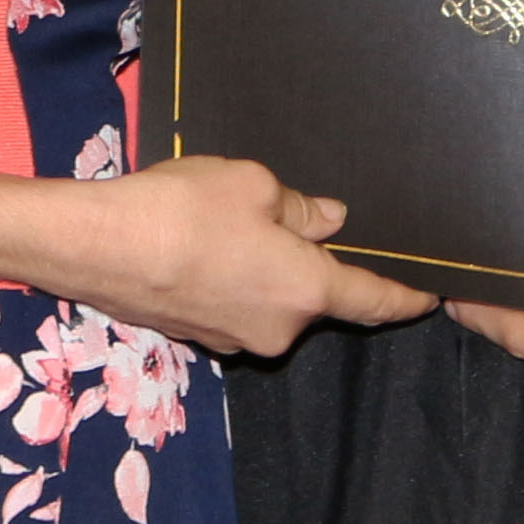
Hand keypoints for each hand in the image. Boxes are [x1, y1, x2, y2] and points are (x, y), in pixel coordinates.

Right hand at [31, 155, 435, 358]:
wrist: (94, 246)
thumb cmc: (182, 209)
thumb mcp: (253, 184)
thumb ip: (301, 208)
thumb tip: (329, 222)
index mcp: (305, 291)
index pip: (373, 301)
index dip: (405, 297)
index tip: (429, 298)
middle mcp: (278, 329)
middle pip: (314, 296)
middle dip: (308, 261)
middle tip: (282, 215)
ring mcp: (235, 340)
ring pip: (271, 299)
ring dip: (266, 268)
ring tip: (227, 222)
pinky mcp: (197, 336)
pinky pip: (236, 304)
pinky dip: (233, 279)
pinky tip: (201, 244)